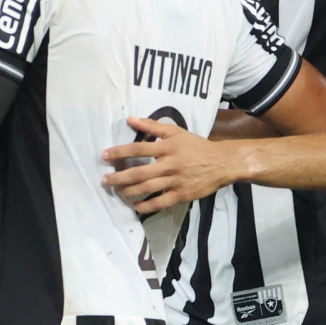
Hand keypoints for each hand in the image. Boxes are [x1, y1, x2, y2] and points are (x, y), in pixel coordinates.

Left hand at [101, 117, 242, 213]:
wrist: (221, 162)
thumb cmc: (196, 146)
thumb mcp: (176, 131)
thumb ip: (152, 125)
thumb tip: (130, 119)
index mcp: (167, 147)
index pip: (138, 148)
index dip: (119, 152)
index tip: (104, 156)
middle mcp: (169, 164)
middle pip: (138, 172)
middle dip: (118, 177)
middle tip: (104, 180)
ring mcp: (175, 181)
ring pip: (147, 188)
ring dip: (128, 191)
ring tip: (117, 192)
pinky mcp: (181, 195)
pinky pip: (160, 202)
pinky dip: (146, 206)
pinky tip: (135, 206)